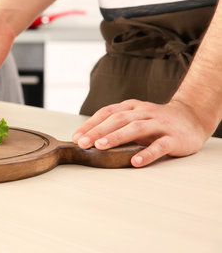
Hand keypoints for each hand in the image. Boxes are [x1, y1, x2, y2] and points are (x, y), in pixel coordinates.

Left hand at [72, 99, 211, 166]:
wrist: (192, 118)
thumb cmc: (156, 122)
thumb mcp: (135, 118)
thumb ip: (116, 126)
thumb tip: (88, 139)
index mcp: (131, 107)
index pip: (107, 113)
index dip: (91, 124)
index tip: (76, 137)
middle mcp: (143, 112)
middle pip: (117, 120)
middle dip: (98, 131)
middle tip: (83, 143)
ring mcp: (159, 124)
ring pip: (135, 128)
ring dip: (116, 137)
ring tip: (101, 147)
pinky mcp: (174, 138)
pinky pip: (159, 145)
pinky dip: (146, 154)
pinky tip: (135, 162)